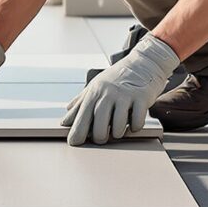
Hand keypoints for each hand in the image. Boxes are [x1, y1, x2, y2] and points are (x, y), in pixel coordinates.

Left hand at [62, 31, 179, 145]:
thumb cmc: (116, 79)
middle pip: (99, 124)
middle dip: (100, 137)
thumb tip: (65, 121)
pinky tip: (133, 125)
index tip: (74, 143)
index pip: (82, 115)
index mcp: (94, 92)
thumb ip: (80, 104)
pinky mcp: (141, 98)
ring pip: (118, 125)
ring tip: (117, 132)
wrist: (142, 63)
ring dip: (117, 133)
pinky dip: (135, 128)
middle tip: (102, 139)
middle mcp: (108, 93)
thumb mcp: (95, 87)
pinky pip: (137, 121)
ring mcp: (125, 95)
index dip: (77, 132)